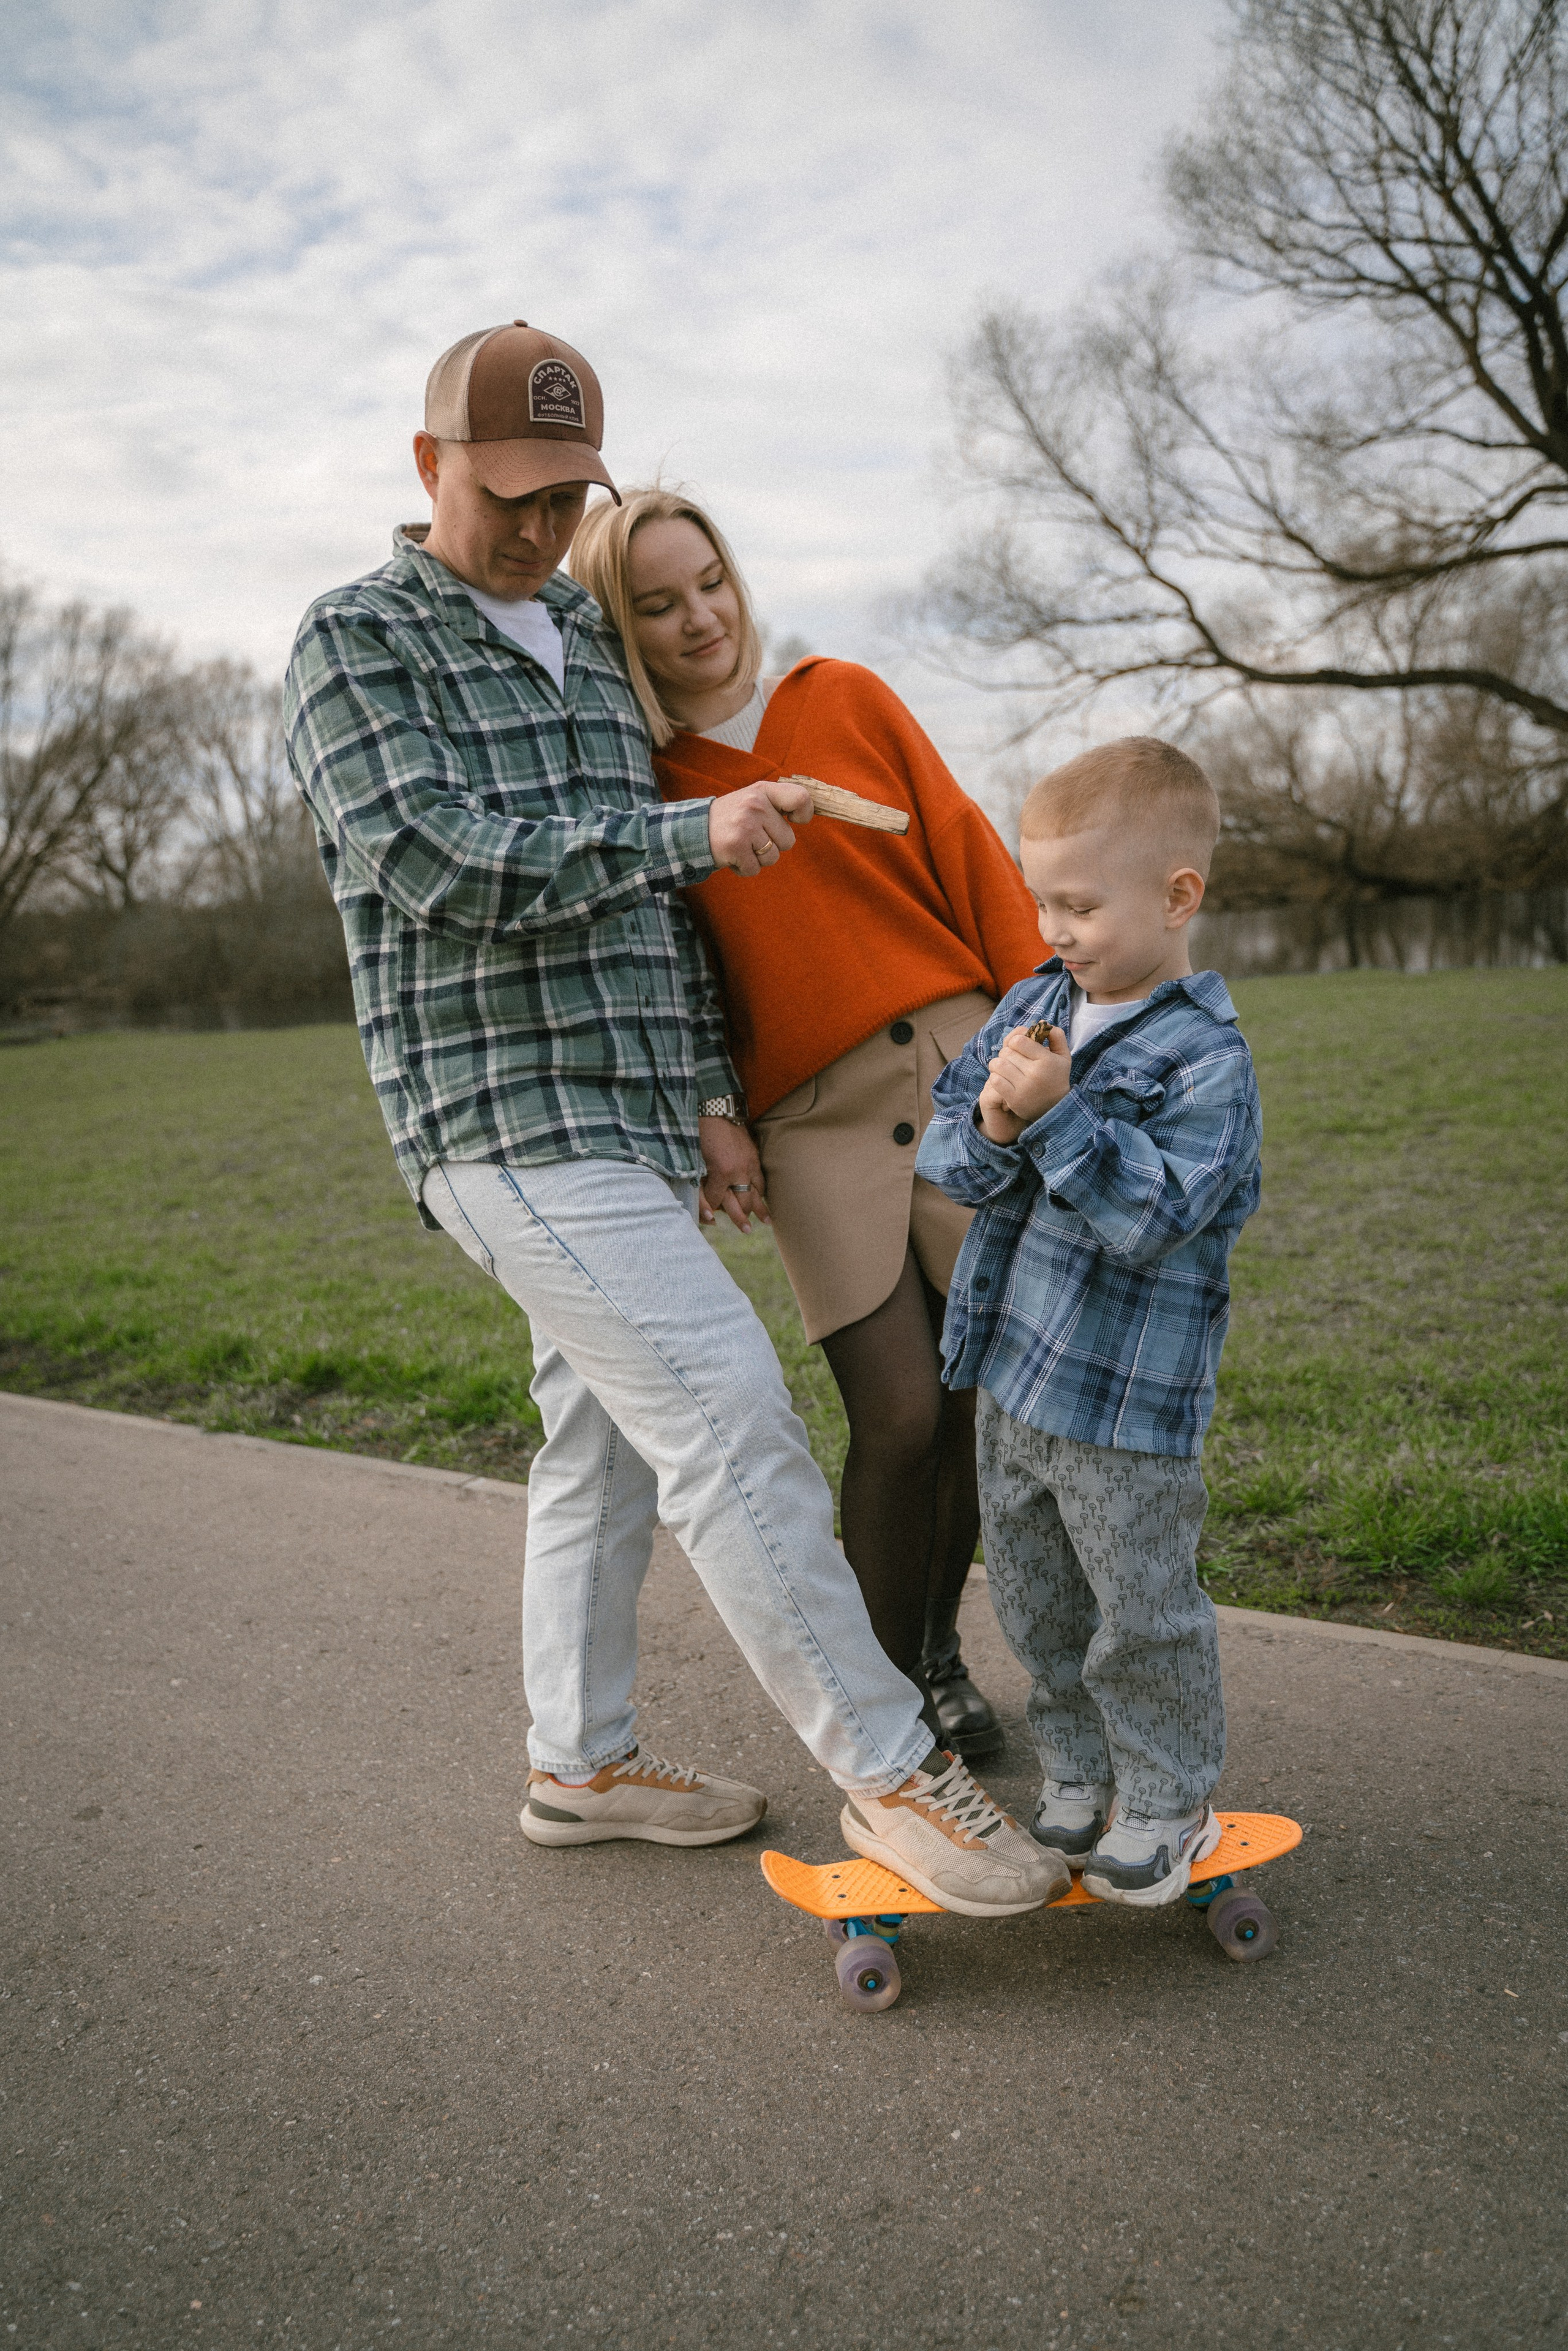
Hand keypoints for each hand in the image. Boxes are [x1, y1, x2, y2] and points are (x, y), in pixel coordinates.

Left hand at [698, 1115, 770, 1232]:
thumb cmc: (699, 1132)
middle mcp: (739, 1171)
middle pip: (742, 1202)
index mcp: (721, 1173)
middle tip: (746, 1231)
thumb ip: (697, 1182)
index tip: (709, 1213)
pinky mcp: (754, 1155)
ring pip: (756, 1192)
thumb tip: (702, 1202)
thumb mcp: (693, 1158)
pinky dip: (762, 1189)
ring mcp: (749, 1163)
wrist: (715, 1107)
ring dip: (760, 1208)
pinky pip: (761, 1178)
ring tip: (767, 1222)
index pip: (717, 1201)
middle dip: (741, 1217)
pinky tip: (764, 1196)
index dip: (711, 1208)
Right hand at [706, 779, 813, 877]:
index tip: (795, 820)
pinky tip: (733, 856)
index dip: (804, 813)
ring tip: (741, 846)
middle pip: (788, 840)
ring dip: (758, 858)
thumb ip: (778, 803)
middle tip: (751, 837)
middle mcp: (755, 805)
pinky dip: (744, 868)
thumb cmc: (731, 818)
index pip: (800, 798)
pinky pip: (755, 869)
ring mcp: (745, 826)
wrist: (693, 830)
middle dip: (772, 845)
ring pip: (773, 857)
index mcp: (762, 790)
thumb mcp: (753, 799)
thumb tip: (806, 812)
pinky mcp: (735, 846)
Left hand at [977, 1024, 1068, 1140]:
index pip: (1018, 1040)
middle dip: (1007, 1052)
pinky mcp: (1014, 1099)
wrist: (1055, 1108)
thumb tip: (1040, 1022)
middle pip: (1006, 1052)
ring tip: (1005, 1067)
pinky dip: (996, 1077)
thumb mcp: (1063, 1056)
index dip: (1016, 1040)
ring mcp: (1023, 1087)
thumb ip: (1056, 1036)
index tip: (1020, 1046)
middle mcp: (1035, 1074)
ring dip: (998, 1064)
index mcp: (1046, 1060)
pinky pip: (995, 1080)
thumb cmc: (1056, 1077)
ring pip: (997, 1065)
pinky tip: (1003, 1078)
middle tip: (1012, 1058)